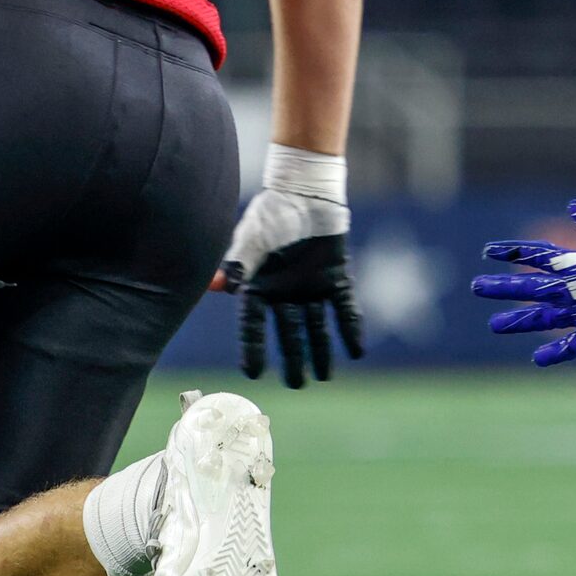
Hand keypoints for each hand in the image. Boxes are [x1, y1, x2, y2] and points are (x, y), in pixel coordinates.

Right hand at [220, 185, 363, 387]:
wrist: (304, 190)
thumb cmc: (272, 214)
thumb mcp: (251, 240)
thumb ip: (239, 263)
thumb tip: (220, 285)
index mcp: (260, 288)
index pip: (253, 325)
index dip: (253, 348)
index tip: (253, 374)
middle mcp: (284, 294)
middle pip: (288, 333)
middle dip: (293, 359)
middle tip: (297, 384)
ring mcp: (311, 288)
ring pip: (316, 327)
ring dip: (320, 351)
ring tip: (324, 377)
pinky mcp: (335, 278)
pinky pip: (344, 308)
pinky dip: (350, 328)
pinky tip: (356, 350)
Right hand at [471, 200, 575, 366]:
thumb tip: (574, 206)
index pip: (541, 257)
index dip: (515, 253)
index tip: (488, 251)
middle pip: (534, 289)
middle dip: (506, 288)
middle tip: (477, 287)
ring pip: (545, 317)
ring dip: (520, 321)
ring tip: (494, 325)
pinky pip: (572, 344)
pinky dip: (555, 352)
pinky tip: (536, 359)